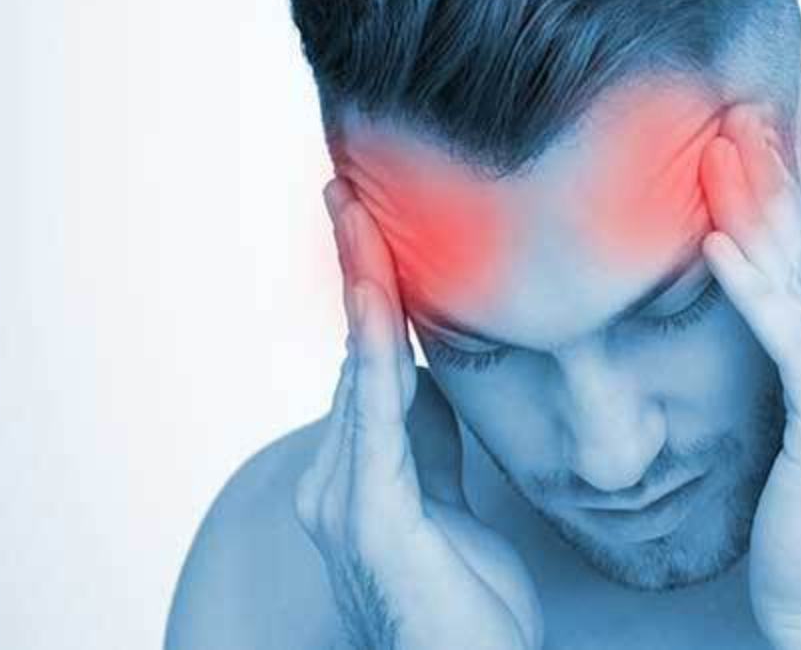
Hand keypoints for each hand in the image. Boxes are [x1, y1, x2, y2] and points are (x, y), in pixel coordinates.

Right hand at [294, 179, 543, 649]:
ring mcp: (344, 499)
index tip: (367, 223)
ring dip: (359, 289)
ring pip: (357, 370)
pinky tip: (380, 302)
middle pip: (352, 351)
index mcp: (361, 472)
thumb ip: (432, 446)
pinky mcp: (370, 522)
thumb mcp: (452, 505)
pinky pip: (375, 421)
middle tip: (346, 192)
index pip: (367, 361)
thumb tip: (428, 380)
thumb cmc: (464, 610)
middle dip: (353, 270)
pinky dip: (376, 355)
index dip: (370, 290)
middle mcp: (337, 478)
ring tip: (355, 218)